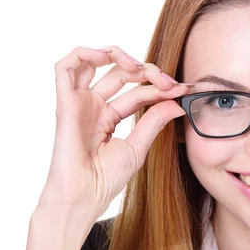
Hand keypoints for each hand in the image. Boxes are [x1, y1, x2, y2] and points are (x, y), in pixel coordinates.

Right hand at [38, 45, 189, 219]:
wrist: (85, 195)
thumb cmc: (105, 178)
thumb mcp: (138, 146)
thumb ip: (154, 121)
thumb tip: (177, 102)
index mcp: (109, 116)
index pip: (138, 92)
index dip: (161, 87)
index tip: (184, 90)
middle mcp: (93, 106)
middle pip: (121, 73)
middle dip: (148, 71)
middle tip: (169, 82)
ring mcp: (79, 102)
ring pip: (94, 61)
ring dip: (119, 55)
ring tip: (140, 67)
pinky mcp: (65, 102)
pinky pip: (66, 66)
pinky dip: (86, 53)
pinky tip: (108, 57)